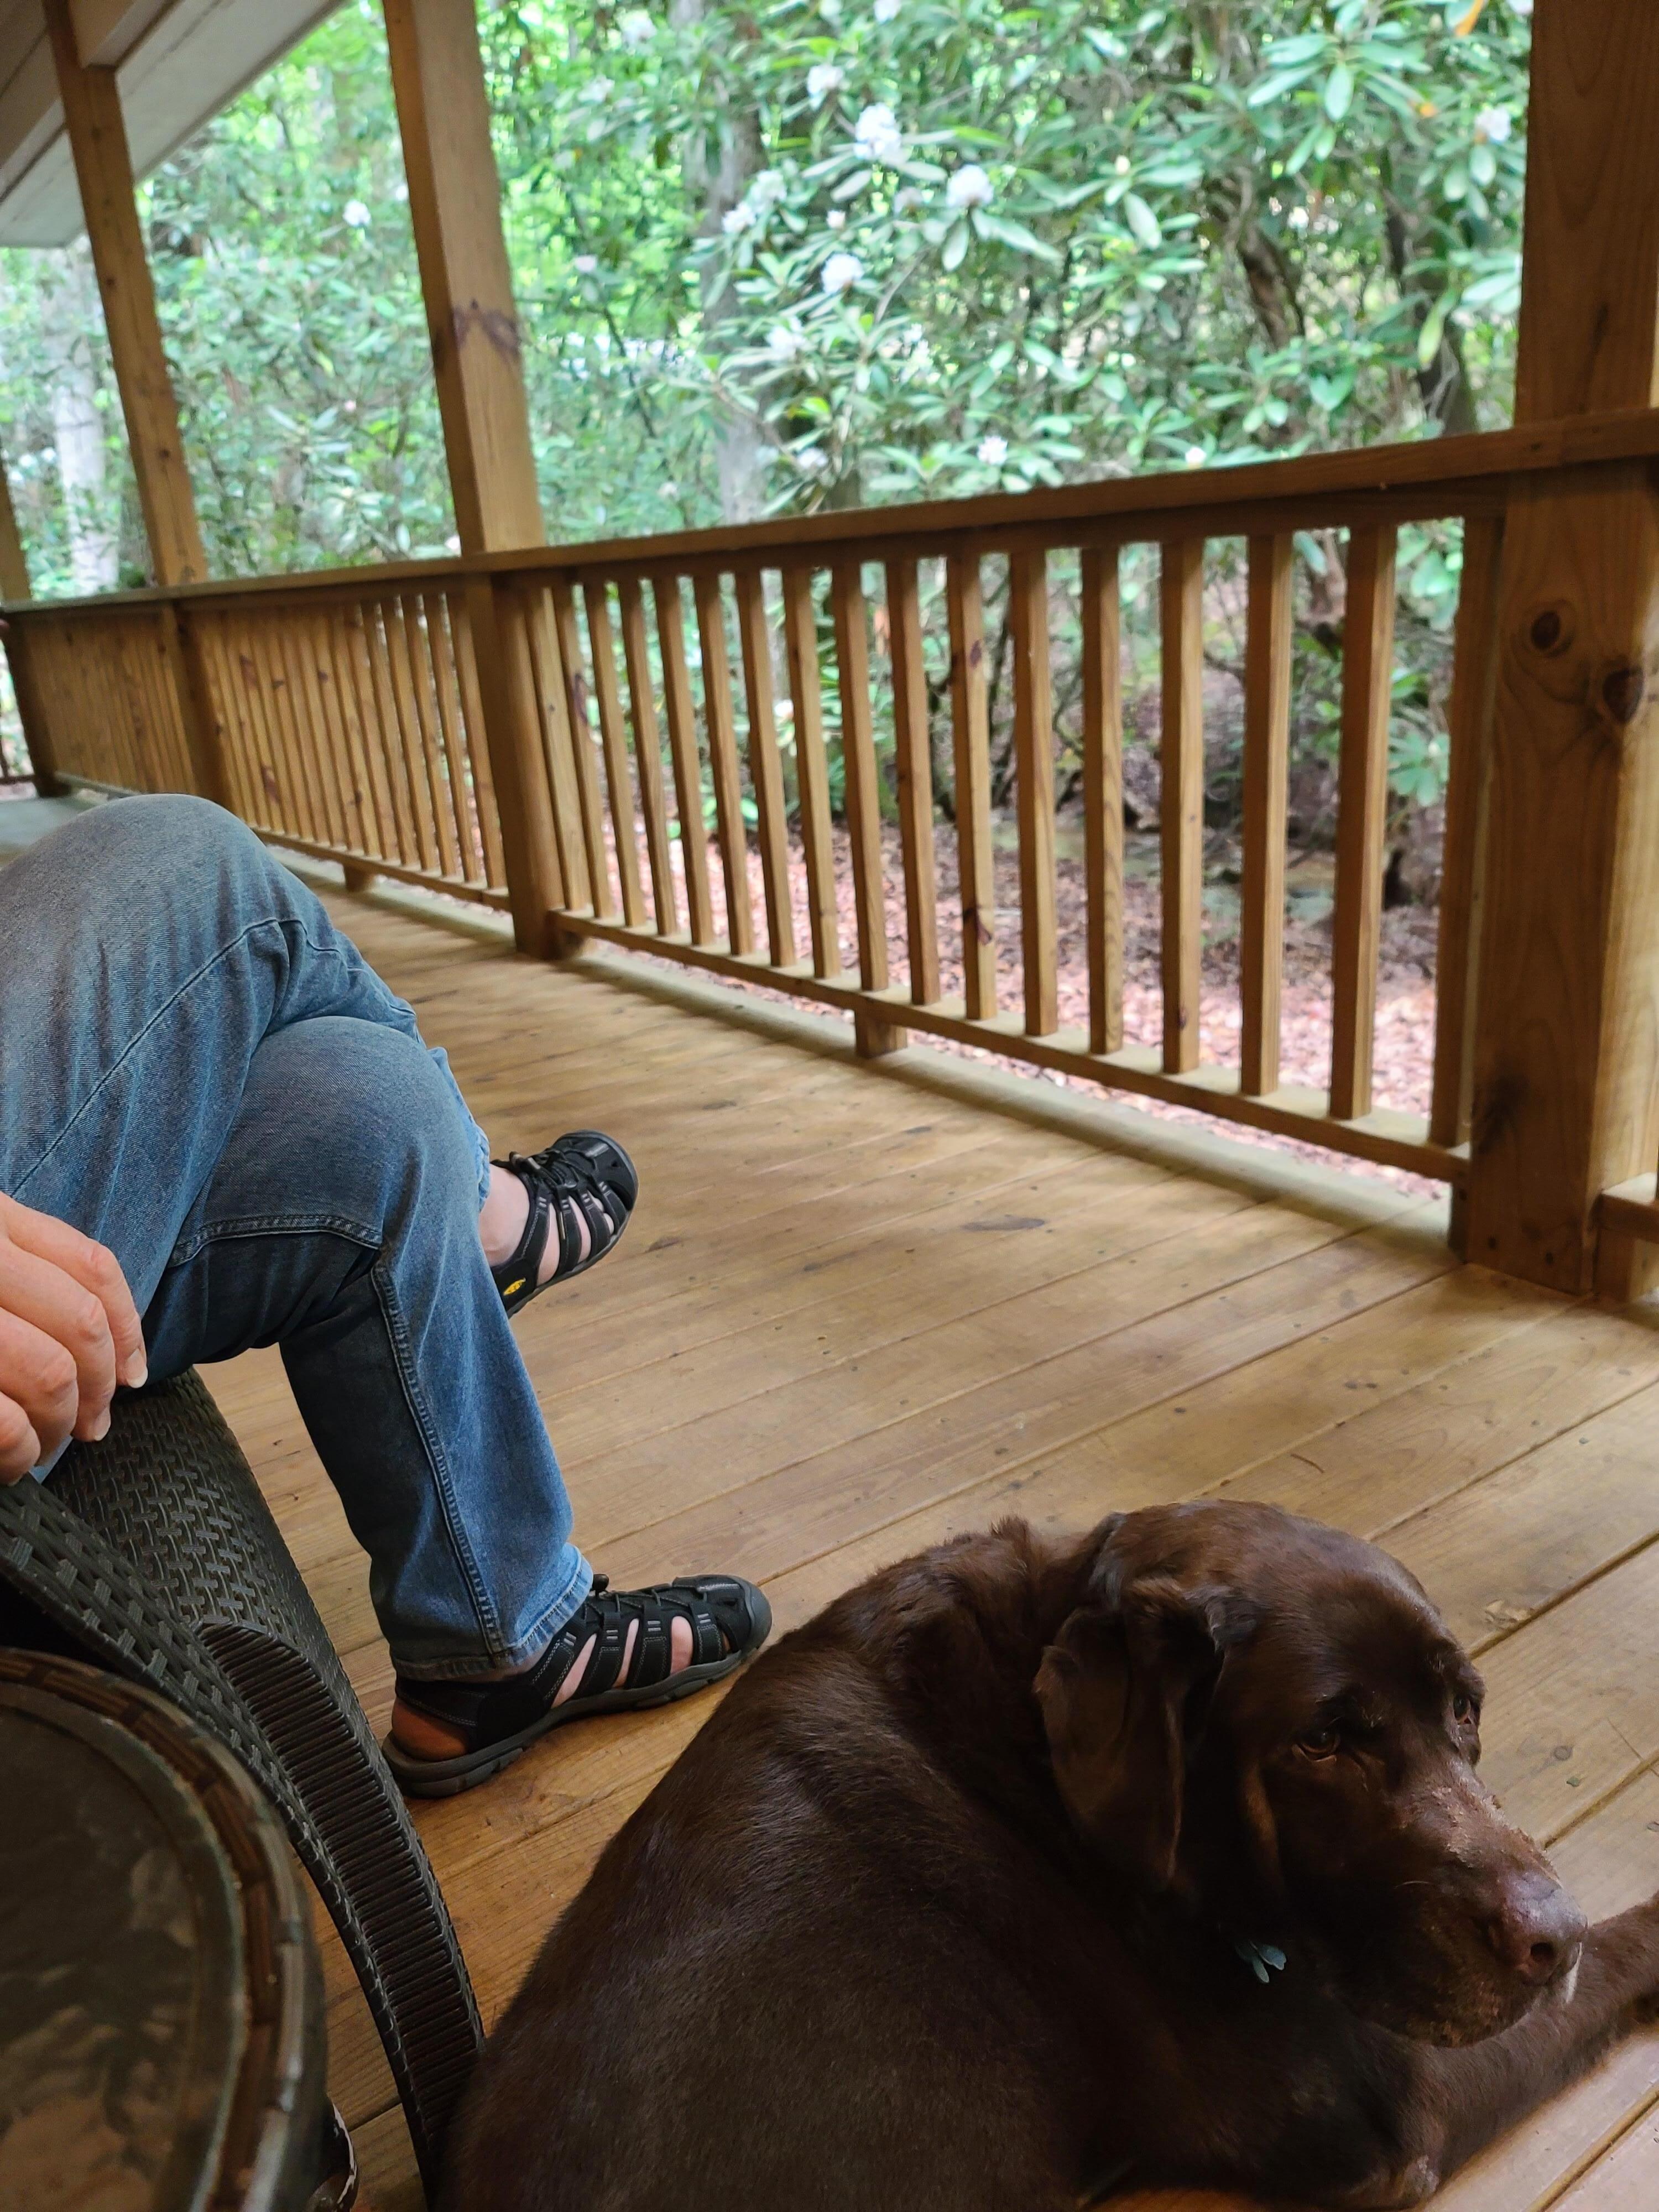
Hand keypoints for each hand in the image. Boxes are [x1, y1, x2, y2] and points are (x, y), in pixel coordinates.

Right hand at [0, 1193, 145, 1482]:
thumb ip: (26, 1281)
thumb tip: (107, 1361)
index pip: (91, 1266)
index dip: (126, 1330)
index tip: (130, 1378)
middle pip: (81, 1323)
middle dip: (98, 1389)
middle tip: (88, 1428)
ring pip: (51, 1373)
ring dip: (59, 1426)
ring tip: (43, 1447)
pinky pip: (6, 1424)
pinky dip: (20, 1453)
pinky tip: (14, 1462)